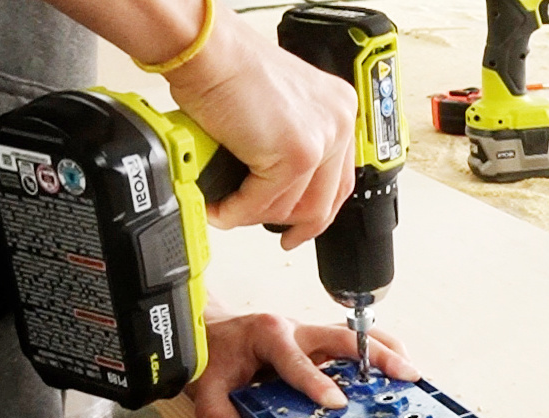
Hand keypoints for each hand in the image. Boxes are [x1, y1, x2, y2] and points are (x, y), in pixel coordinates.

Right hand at [165, 5, 357, 249]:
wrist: (208, 52)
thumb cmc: (228, 70)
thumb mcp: (278, 111)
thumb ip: (290, 143)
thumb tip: (281, 188)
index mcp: (339, 110)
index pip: (340, 178)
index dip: (320, 210)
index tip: (304, 227)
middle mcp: (338, 123)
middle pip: (324, 200)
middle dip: (293, 223)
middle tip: (278, 235)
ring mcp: (321, 139)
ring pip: (294, 207)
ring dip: (257, 215)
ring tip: (232, 209)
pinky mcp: (296, 155)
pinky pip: (264, 202)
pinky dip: (238, 211)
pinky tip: (221, 207)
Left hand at [190, 313, 419, 417]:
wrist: (212, 330)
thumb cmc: (214, 352)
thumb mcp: (203, 384)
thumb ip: (218, 414)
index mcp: (268, 336)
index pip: (296, 360)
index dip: (317, 381)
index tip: (336, 402)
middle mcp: (295, 330)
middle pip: (344, 338)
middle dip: (377, 356)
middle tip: (405, 374)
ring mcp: (311, 335)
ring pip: (356, 336)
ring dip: (385, 351)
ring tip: (410, 371)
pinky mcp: (320, 343)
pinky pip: (354, 344)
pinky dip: (377, 354)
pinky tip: (393, 372)